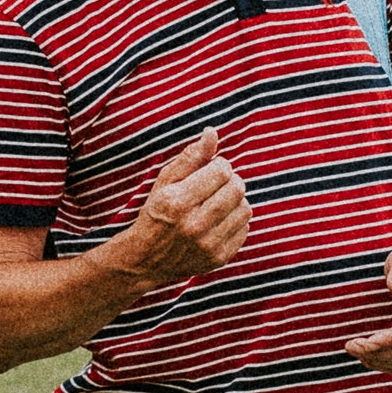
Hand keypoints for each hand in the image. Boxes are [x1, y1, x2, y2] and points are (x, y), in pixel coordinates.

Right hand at [118, 127, 249, 284]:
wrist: (146, 259)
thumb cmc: (156, 212)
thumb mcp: (165, 181)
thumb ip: (190, 157)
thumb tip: (212, 132)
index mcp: (177, 201)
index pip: (222, 171)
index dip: (221, 165)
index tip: (212, 169)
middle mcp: (193, 225)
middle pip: (236, 189)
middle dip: (231, 180)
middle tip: (218, 183)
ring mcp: (208, 245)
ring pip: (245, 208)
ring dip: (236, 200)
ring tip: (219, 201)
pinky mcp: (219, 258)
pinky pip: (245, 228)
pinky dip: (236, 220)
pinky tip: (219, 220)